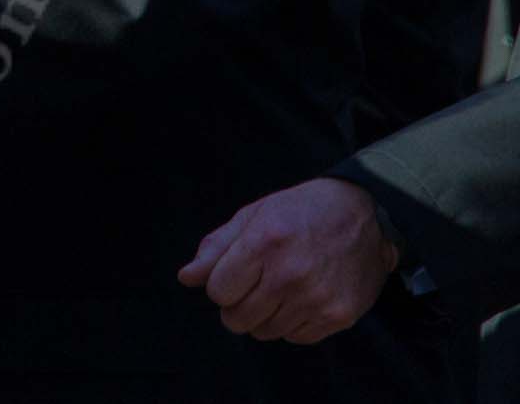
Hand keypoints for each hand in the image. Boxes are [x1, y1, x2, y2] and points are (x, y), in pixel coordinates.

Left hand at [176, 177, 398, 343]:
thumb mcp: (253, 216)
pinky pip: (297, 338)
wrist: (363, 216)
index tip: (234, 275)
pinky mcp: (339, 315)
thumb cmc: (299, 212)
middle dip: (236, 306)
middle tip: (253, 287)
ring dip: (264, 316)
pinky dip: (292, 324)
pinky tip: (301, 298)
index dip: (221, 285)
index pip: (218, 292)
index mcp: (263, 242)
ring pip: (266, 332)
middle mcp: (290, 274)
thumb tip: (186, 278)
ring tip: (278, 289)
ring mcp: (317, 298)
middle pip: (238, 318)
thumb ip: (216, 248)